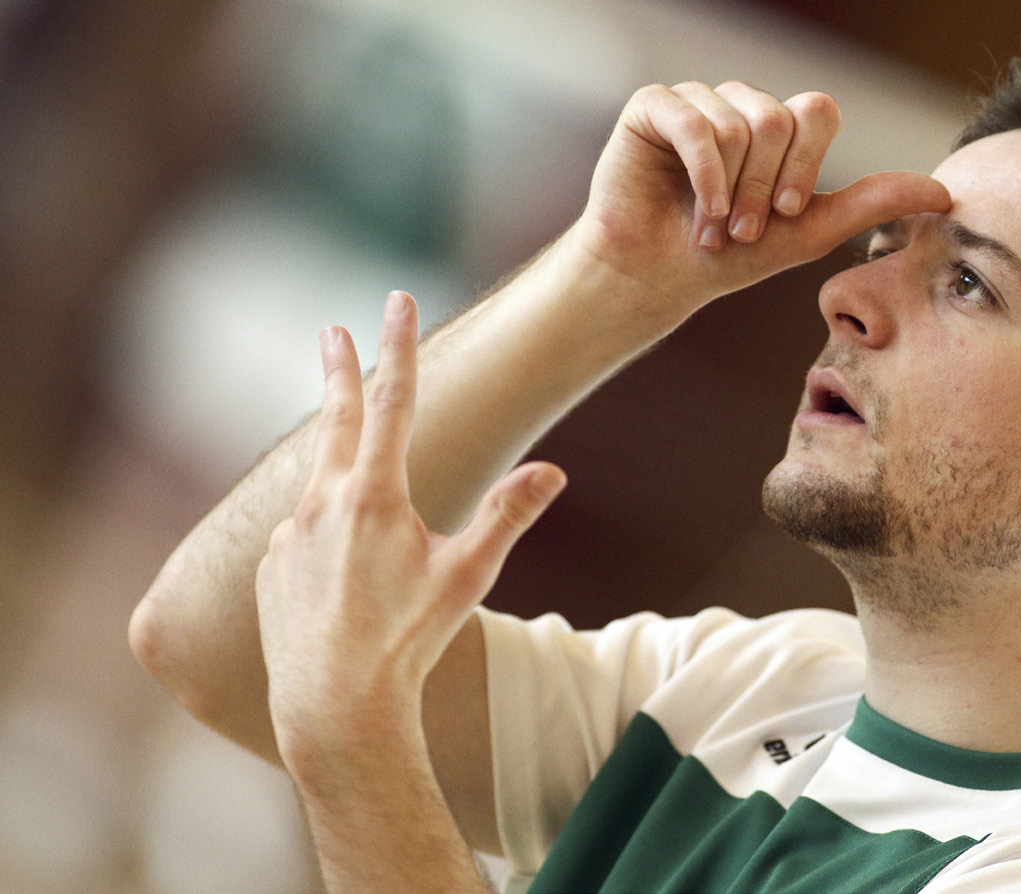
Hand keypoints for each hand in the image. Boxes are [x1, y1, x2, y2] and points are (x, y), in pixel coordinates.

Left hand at [255, 291, 565, 761]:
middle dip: (340, 370)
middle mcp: (324, 504)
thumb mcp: (468, 576)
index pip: (393, 403)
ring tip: (369, 521)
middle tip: (333, 330)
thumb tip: (553, 473)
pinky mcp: (271, 567)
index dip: (398, 348)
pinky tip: (344, 587)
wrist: (335, 705)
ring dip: (343, 480)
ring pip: (323, 488)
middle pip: (336, 420)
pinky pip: (302, 536)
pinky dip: (326, 540)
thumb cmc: (409, 640)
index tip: (397, 302)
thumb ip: (508, 516)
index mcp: (375, 496)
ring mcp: (290, 535)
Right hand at [569, 81, 950, 315]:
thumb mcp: (809, 232)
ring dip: (730, 191)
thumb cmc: (730, 259)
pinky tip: (698, 209)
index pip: (816, 111)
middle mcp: (741, 105)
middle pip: (778, 118)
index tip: (787, 213)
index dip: (807, 165)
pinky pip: (694, 120)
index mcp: (781, 127)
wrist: (660, 279)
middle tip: (743, 230)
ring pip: (739, 123)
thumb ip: (872, 204)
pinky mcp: (653, 107)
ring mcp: (697, 101)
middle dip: (764, 187)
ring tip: (713, 227)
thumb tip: (944, 191)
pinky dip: (703, 173)